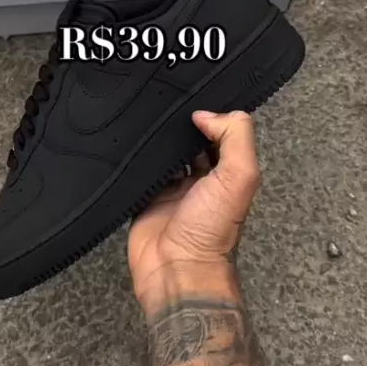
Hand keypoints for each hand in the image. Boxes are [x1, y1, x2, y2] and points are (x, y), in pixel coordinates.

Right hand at [128, 110, 260, 311]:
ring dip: (156, 138)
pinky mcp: (144, 197)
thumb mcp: (239, 178)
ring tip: (142, 113)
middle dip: (180, 123)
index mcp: (226, 173)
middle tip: (162, 99)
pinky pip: (138, 170)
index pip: (220, 134)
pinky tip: (127, 139)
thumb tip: (207, 114)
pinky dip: (134, 157)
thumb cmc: (212, 229)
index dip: (211, 115)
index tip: (192, 96)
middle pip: (190, 141)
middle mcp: (200, 179)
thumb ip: (235, 139)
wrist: (176, 269)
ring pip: (163, 153)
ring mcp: (171, 188)